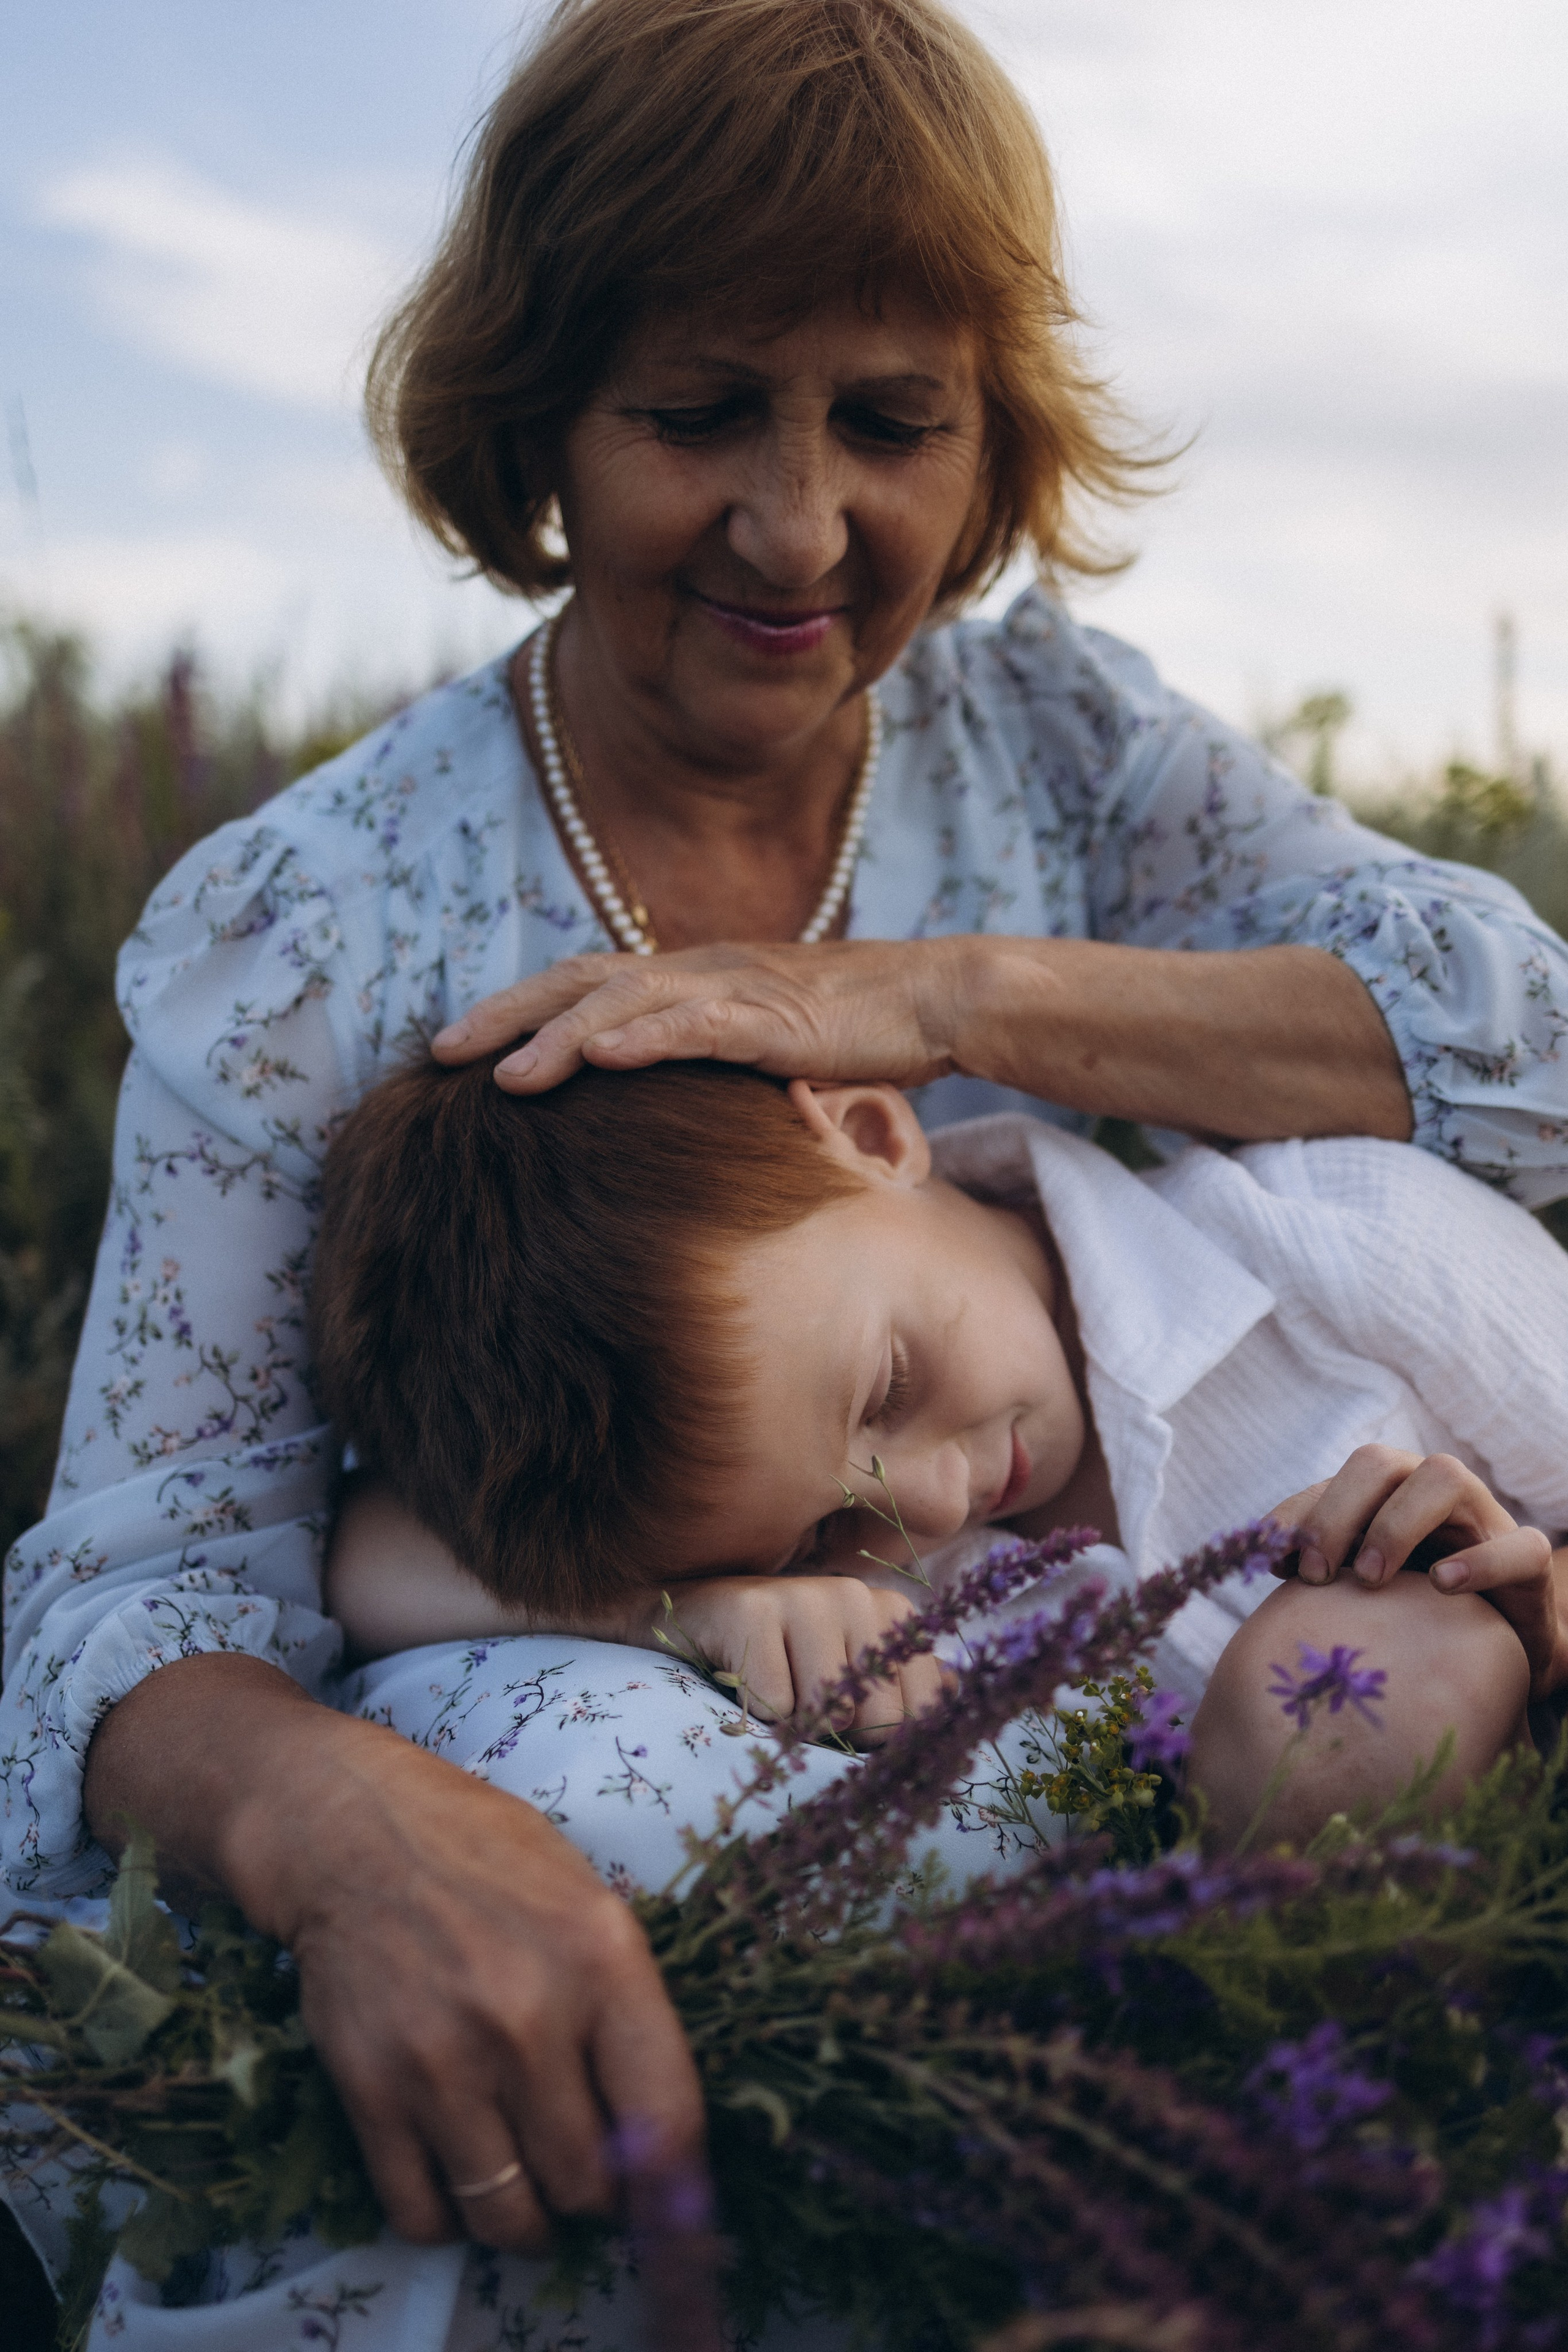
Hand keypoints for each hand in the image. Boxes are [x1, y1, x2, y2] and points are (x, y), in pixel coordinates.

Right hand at [86, 1659, 710, 2268]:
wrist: (352, 1832)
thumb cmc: (484, 1857)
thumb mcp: (588, 1901)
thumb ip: (626, 2010)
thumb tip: (661, 2140)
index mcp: (603, 1961)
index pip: (669, 2119)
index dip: (677, 2191)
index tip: (669, 2214)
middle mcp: (529, 2020)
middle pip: (585, 2185)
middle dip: (592, 2199)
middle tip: (580, 2180)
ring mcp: (445, 2062)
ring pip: (507, 2217)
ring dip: (523, 2223)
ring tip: (524, 2197)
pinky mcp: (372, 2091)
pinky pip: (421, 2214)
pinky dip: (445, 2221)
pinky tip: (457, 2183)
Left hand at [430, 938, 970, 1093]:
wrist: (935, 999)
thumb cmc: (856, 1030)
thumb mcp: (764, 1046)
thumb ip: (708, 1060)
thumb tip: (661, 1103)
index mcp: (690, 976)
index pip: (584, 982)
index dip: (518, 1008)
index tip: (459, 1046)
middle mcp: (699, 970)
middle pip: (579, 981)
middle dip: (507, 1015)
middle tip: (439, 1053)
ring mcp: (734, 989)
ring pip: (625, 1001)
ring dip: (559, 1037)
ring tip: (503, 1078)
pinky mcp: (775, 1017)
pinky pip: (696, 1024)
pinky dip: (644, 1039)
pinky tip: (599, 1058)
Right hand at [662, 1573, 944, 1744]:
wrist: (691, 1621)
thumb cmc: (780, 1659)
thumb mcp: (849, 1671)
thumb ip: (905, 1689)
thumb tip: (963, 1704)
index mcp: (892, 1614)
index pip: (920, 1715)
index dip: (880, 1741)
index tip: (846, 1719)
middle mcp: (856, 1595)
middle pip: (877, 1722)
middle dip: (838, 1737)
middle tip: (802, 1705)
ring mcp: (804, 1596)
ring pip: (826, 1714)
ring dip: (795, 1726)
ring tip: (772, 1688)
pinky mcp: (751, 1610)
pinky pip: (774, 1706)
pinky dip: (754, 1713)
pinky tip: (738, 1676)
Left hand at [1269, 1445, 1565, 1697]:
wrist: (1502, 1647)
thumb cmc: (1419, 1610)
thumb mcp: (1366, 1585)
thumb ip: (1324, 1564)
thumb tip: (1267, 1560)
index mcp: (1387, 1493)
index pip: (1333, 1481)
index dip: (1298, 1514)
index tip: (1271, 1560)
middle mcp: (1431, 1491)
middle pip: (1378, 1463)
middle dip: (1337, 1512)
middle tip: (1315, 1573)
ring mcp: (1483, 1517)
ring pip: (1443, 1476)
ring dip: (1396, 1523)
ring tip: (1371, 1578)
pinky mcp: (1527, 1560)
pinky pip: (1517, 1545)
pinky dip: (1478, 1561)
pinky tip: (1442, 1585)